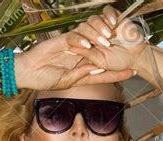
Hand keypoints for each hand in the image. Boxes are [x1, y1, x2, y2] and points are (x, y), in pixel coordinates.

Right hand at [16, 32, 135, 90]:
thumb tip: (97, 70)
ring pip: (92, 38)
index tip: (132, 72)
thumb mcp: (66, 81)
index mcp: (83, 72)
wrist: (29, 71)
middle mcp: (81, 58)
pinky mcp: (64, 40)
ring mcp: (74, 48)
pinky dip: (82, 40)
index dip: (118, 73)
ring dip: (99, 39)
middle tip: (124, 48)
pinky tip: (87, 45)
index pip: (104, 72)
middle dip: (114, 50)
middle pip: (102, 52)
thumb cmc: (45, 80)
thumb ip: (81, 75)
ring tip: (106, 42)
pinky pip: (76, 36)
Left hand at [65, 4, 147, 73]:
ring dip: (100, 26)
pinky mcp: (112, 17)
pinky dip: (109, 15)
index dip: (78, 40)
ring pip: (94, 18)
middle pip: (84, 27)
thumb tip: (71, 49)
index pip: (75, 37)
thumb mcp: (101, 62)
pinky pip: (106, 11)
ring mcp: (102, 24)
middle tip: (105, 43)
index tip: (88, 46)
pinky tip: (114, 23)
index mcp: (86, 44)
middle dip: (93, 34)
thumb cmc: (118, 62)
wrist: (135, 56)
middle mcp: (92, 33)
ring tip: (109, 35)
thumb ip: (87, 55)